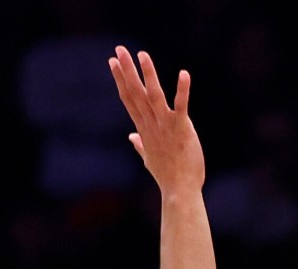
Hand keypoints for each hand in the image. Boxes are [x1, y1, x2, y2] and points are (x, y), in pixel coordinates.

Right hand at [108, 48, 203, 196]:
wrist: (179, 191)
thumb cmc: (167, 176)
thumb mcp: (149, 158)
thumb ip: (140, 144)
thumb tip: (131, 137)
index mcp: (144, 128)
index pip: (129, 99)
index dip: (120, 79)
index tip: (113, 62)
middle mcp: (151, 124)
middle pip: (135, 93)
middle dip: (127, 70)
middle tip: (119, 49)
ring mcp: (165, 126)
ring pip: (153, 96)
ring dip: (148, 75)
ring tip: (142, 55)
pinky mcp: (182, 130)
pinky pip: (181, 107)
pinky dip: (182, 91)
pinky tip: (184, 74)